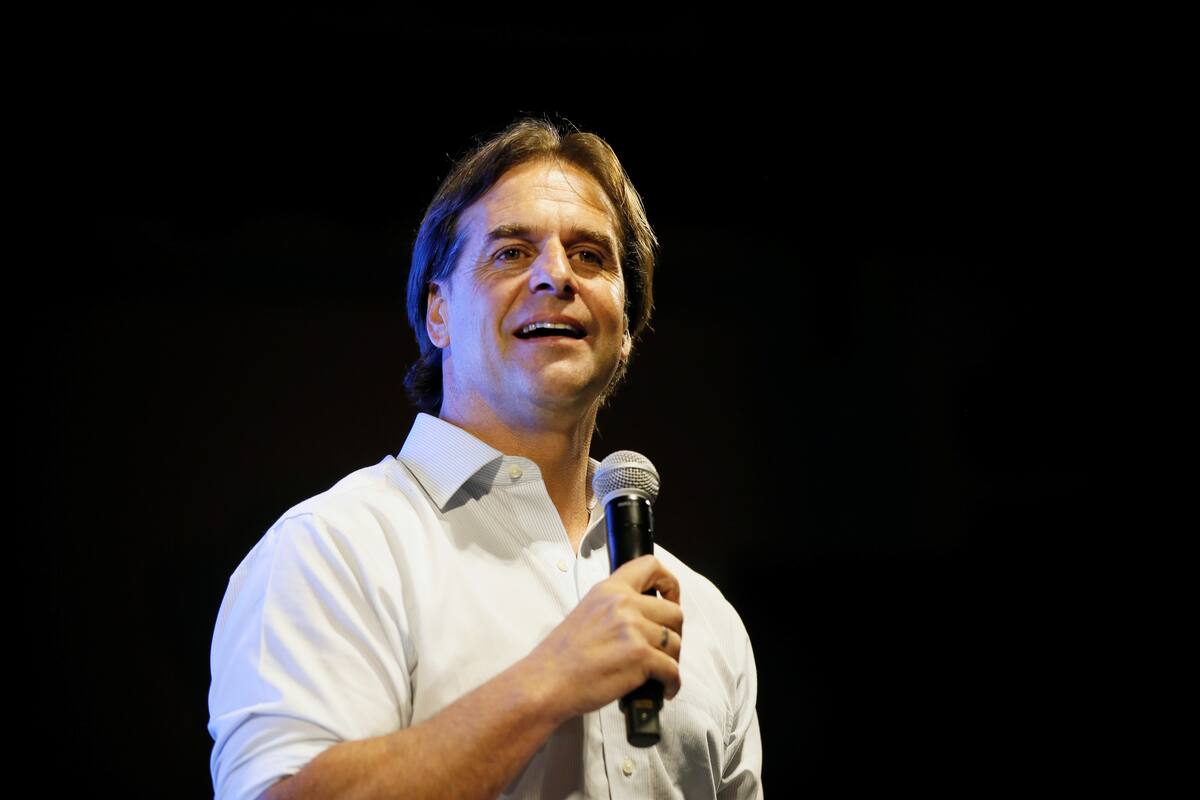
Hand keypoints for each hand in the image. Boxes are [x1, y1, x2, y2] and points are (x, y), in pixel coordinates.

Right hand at [523, 555, 683, 722]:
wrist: (546, 682)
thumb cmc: (562, 656)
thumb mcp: (587, 612)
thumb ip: (615, 607)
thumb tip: (644, 618)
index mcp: (610, 589)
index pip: (651, 566)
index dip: (669, 583)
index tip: (671, 599)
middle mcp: (623, 604)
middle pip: (674, 612)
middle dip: (674, 633)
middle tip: (664, 648)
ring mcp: (633, 629)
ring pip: (676, 642)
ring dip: (672, 660)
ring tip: (660, 673)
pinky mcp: (640, 656)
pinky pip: (673, 670)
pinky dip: (672, 684)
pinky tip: (663, 689)